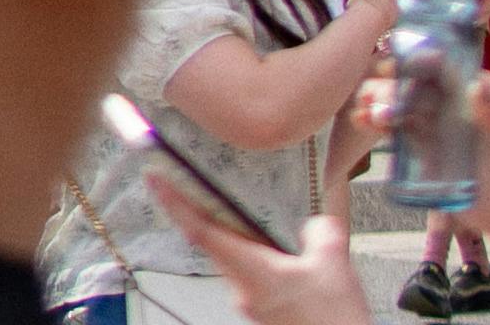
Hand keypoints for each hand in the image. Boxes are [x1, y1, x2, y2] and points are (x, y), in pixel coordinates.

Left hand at [127, 161, 364, 324]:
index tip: (156, 180)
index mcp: (254, 274)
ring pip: (234, 259)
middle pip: (214, 243)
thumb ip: (318, 229)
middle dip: (204, 211)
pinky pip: (251, 274)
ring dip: (234, 234)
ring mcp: (253, 305)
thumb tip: (310, 221)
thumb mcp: (333, 262)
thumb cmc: (333, 321)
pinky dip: (254, 253)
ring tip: (241, 208)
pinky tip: (278, 248)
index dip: (176, 203)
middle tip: (191, 179)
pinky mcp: (264, 313)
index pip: (203, 232)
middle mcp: (245, 292)